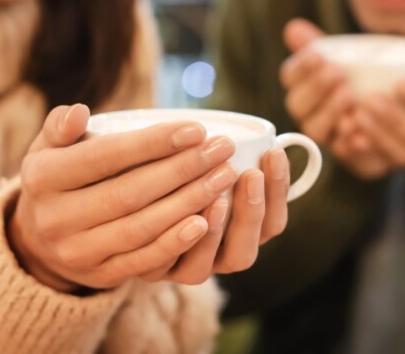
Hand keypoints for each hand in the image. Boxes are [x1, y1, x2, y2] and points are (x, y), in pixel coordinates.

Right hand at [9, 104, 240, 290]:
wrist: (40, 240)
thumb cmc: (60, 178)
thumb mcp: (48, 148)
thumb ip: (61, 126)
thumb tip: (79, 111)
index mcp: (42, 178)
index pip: (105, 156)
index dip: (154, 143)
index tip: (198, 130)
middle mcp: (55, 218)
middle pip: (130, 192)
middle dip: (183, 169)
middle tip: (222, 150)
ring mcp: (77, 252)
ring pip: (141, 227)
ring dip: (188, 202)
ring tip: (224, 178)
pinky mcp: (100, 276)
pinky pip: (143, 261)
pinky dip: (175, 243)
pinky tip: (206, 222)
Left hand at [148, 148, 290, 284]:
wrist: (127, 201)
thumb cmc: (175, 170)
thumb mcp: (209, 161)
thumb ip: (230, 157)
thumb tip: (268, 134)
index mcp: (240, 237)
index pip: (271, 224)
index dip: (278, 191)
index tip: (274, 153)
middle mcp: (214, 259)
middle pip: (243, 255)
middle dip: (251, 214)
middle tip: (250, 175)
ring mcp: (181, 268)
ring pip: (204, 270)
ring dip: (214, 233)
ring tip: (218, 199)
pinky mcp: (149, 269)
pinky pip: (161, 267)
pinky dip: (175, 242)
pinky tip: (181, 217)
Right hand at [280, 19, 355, 144]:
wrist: (401, 109)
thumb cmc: (366, 79)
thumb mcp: (349, 58)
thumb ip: (320, 45)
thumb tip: (293, 28)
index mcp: (305, 86)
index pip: (290, 77)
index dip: (301, 67)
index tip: (319, 55)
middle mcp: (310, 113)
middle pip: (297, 105)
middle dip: (315, 88)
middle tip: (337, 72)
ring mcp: (329, 136)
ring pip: (315, 130)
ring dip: (329, 113)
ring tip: (349, 96)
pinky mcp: (352, 155)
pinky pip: (345, 153)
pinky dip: (351, 143)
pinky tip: (362, 131)